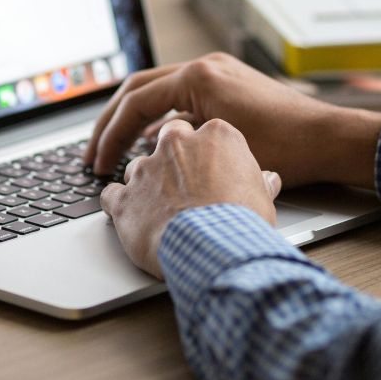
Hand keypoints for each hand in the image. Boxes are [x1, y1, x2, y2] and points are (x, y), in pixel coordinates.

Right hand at [86, 53, 380, 189]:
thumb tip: (145, 153)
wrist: (330, 139)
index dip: (111, 136)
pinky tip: (154, 148)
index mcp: (199, 76)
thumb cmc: (286, 148)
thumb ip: (177, 144)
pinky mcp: (228, 85)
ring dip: (134, 120)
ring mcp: (218, 72)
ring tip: (116, 152)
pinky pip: (181, 98)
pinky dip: (162, 120)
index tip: (99, 163)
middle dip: (111, 123)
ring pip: (158, 91)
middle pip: (139, 89)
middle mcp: (206, 66)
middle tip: (93, 154)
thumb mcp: (221, 148)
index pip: (136, 101)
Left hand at [100, 118, 281, 277]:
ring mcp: (146, 169)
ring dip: (146, 184)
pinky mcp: (124, 197)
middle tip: (183, 183)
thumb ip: (259, 182)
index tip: (209, 169)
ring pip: (138, 167)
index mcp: (215, 136)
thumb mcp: (262, 198)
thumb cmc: (241, 222)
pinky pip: (112, 195)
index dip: (206, 154)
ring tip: (160, 209)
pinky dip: (119, 205)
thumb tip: (269, 181)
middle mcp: (176, 144)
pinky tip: (131, 218)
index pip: (205, 132)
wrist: (213, 247)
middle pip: (168, 140)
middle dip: (172, 158)